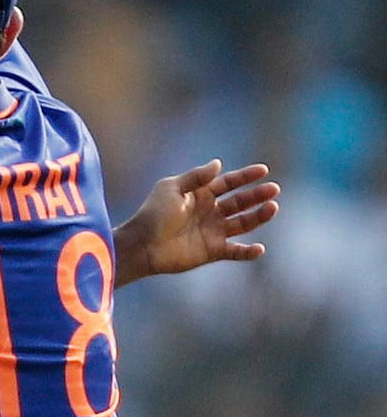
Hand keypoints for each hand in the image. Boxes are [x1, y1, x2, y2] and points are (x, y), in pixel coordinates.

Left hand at [113, 159, 280, 287]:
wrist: (142, 244)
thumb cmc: (153, 213)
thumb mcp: (172, 189)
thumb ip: (196, 177)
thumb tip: (219, 163)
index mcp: (200, 194)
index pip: (228, 183)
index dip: (245, 177)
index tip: (263, 170)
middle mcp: (210, 211)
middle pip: (240, 202)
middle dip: (257, 195)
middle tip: (274, 189)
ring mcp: (212, 231)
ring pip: (243, 223)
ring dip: (258, 217)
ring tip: (272, 208)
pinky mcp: (212, 251)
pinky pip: (235, 251)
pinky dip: (248, 252)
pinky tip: (259, 248)